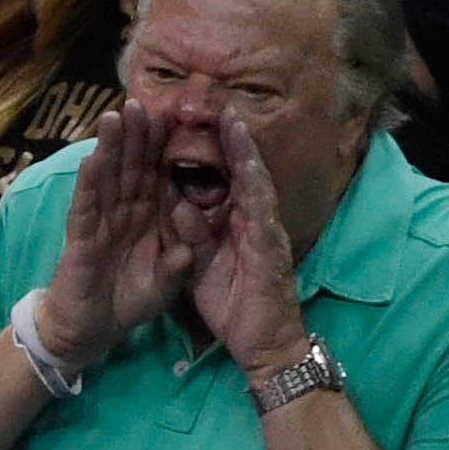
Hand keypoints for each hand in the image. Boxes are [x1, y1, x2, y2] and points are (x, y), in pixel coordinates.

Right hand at [39, 104, 191, 373]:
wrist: (89, 334)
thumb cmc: (125, 305)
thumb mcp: (165, 284)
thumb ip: (179, 264)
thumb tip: (191, 249)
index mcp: (146, 217)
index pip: (155, 174)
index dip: (162, 146)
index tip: (174, 115)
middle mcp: (122, 214)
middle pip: (130, 167)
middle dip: (135, 135)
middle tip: (140, 100)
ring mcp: (99, 225)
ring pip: (106, 179)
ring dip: (110, 148)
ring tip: (114, 116)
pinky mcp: (80, 241)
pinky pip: (85, 208)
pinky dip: (88, 185)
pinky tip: (91, 159)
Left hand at [177, 109, 311, 370]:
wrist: (264, 345)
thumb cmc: (235, 305)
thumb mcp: (201, 266)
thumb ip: (191, 235)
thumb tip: (176, 205)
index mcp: (236, 223)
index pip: (222, 181)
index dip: (209, 154)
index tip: (193, 126)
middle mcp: (255, 220)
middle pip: (242, 172)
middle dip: (231, 139)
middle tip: (218, 104)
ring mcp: (266, 231)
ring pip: (255, 183)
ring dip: (245, 152)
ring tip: (233, 122)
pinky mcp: (271, 248)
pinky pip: (260, 215)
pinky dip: (253, 190)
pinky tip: (247, 169)